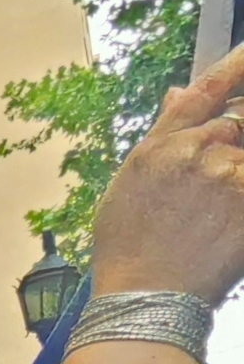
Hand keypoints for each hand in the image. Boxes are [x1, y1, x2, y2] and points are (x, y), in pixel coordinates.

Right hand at [89, 40, 243, 302]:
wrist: (147, 298)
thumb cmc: (131, 249)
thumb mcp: (129, 185)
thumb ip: (162, 135)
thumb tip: (178, 93)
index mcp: (162, 146)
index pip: (207, 90)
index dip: (235, 65)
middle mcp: (196, 152)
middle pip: (241, 122)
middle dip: (237, 139)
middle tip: (217, 180)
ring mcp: (229, 175)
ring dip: (236, 174)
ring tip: (211, 216)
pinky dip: (238, 196)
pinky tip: (223, 222)